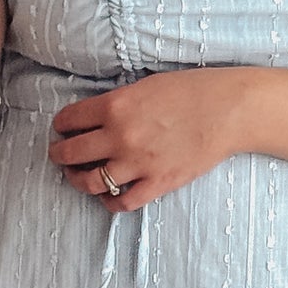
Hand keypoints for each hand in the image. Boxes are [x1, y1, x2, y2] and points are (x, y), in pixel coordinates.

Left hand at [46, 68, 247, 211]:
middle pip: (71, 153)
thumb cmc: (192, 90)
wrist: (229, 110)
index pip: (69, 120)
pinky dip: (109, 201)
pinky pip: (122, 202)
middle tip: (58, 154)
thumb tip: (98, 116)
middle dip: (59, 154)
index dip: (61, 125)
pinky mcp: (158, 183)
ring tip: (77, 176)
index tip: (63, 129)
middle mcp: (120, 136)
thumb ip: (118, 102)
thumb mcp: (146, 85)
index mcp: (115, 106)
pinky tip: (108, 195)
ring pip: (89, 182)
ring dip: (77, 180)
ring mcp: (137, 163)